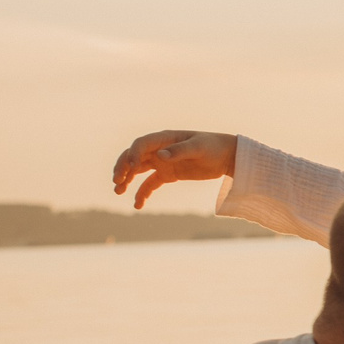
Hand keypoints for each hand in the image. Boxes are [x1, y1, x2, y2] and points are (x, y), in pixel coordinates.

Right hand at [112, 130, 236, 209]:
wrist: (226, 156)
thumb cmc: (213, 147)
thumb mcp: (198, 147)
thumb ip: (179, 151)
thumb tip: (160, 156)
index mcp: (164, 138)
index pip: (141, 144)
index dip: (133, 155)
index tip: (133, 168)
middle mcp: (159, 149)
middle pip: (133, 156)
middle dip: (122, 167)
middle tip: (117, 182)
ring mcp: (162, 162)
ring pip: (137, 170)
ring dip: (126, 180)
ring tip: (118, 191)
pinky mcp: (168, 174)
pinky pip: (150, 184)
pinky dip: (142, 193)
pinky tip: (137, 205)